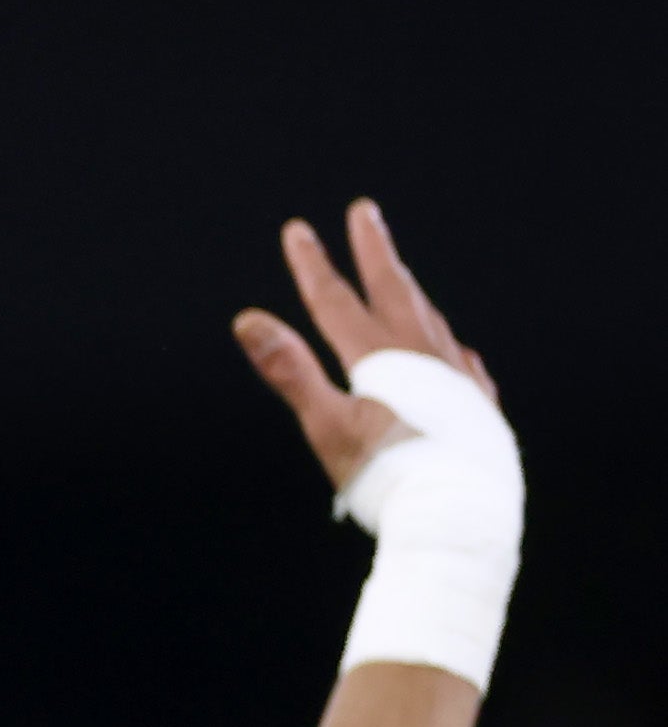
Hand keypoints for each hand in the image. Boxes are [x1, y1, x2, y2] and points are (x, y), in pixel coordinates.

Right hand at [236, 200, 494, 495]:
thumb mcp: (328, 426)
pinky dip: (443, 342)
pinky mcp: (477, 406)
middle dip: (374, 250)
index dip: (314, 264)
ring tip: (398, 276)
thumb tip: (249, 320)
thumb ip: (290, 370)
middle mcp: (425, 355)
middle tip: (364, 213)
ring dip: (408, 291)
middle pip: (395, 289)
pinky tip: (449, 349)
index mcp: (381, 357)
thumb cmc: (389, 477)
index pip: (337, 300)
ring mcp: (458, 378)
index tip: (299, 230)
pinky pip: (458, 358)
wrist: (462, 513)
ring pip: (429, 318)